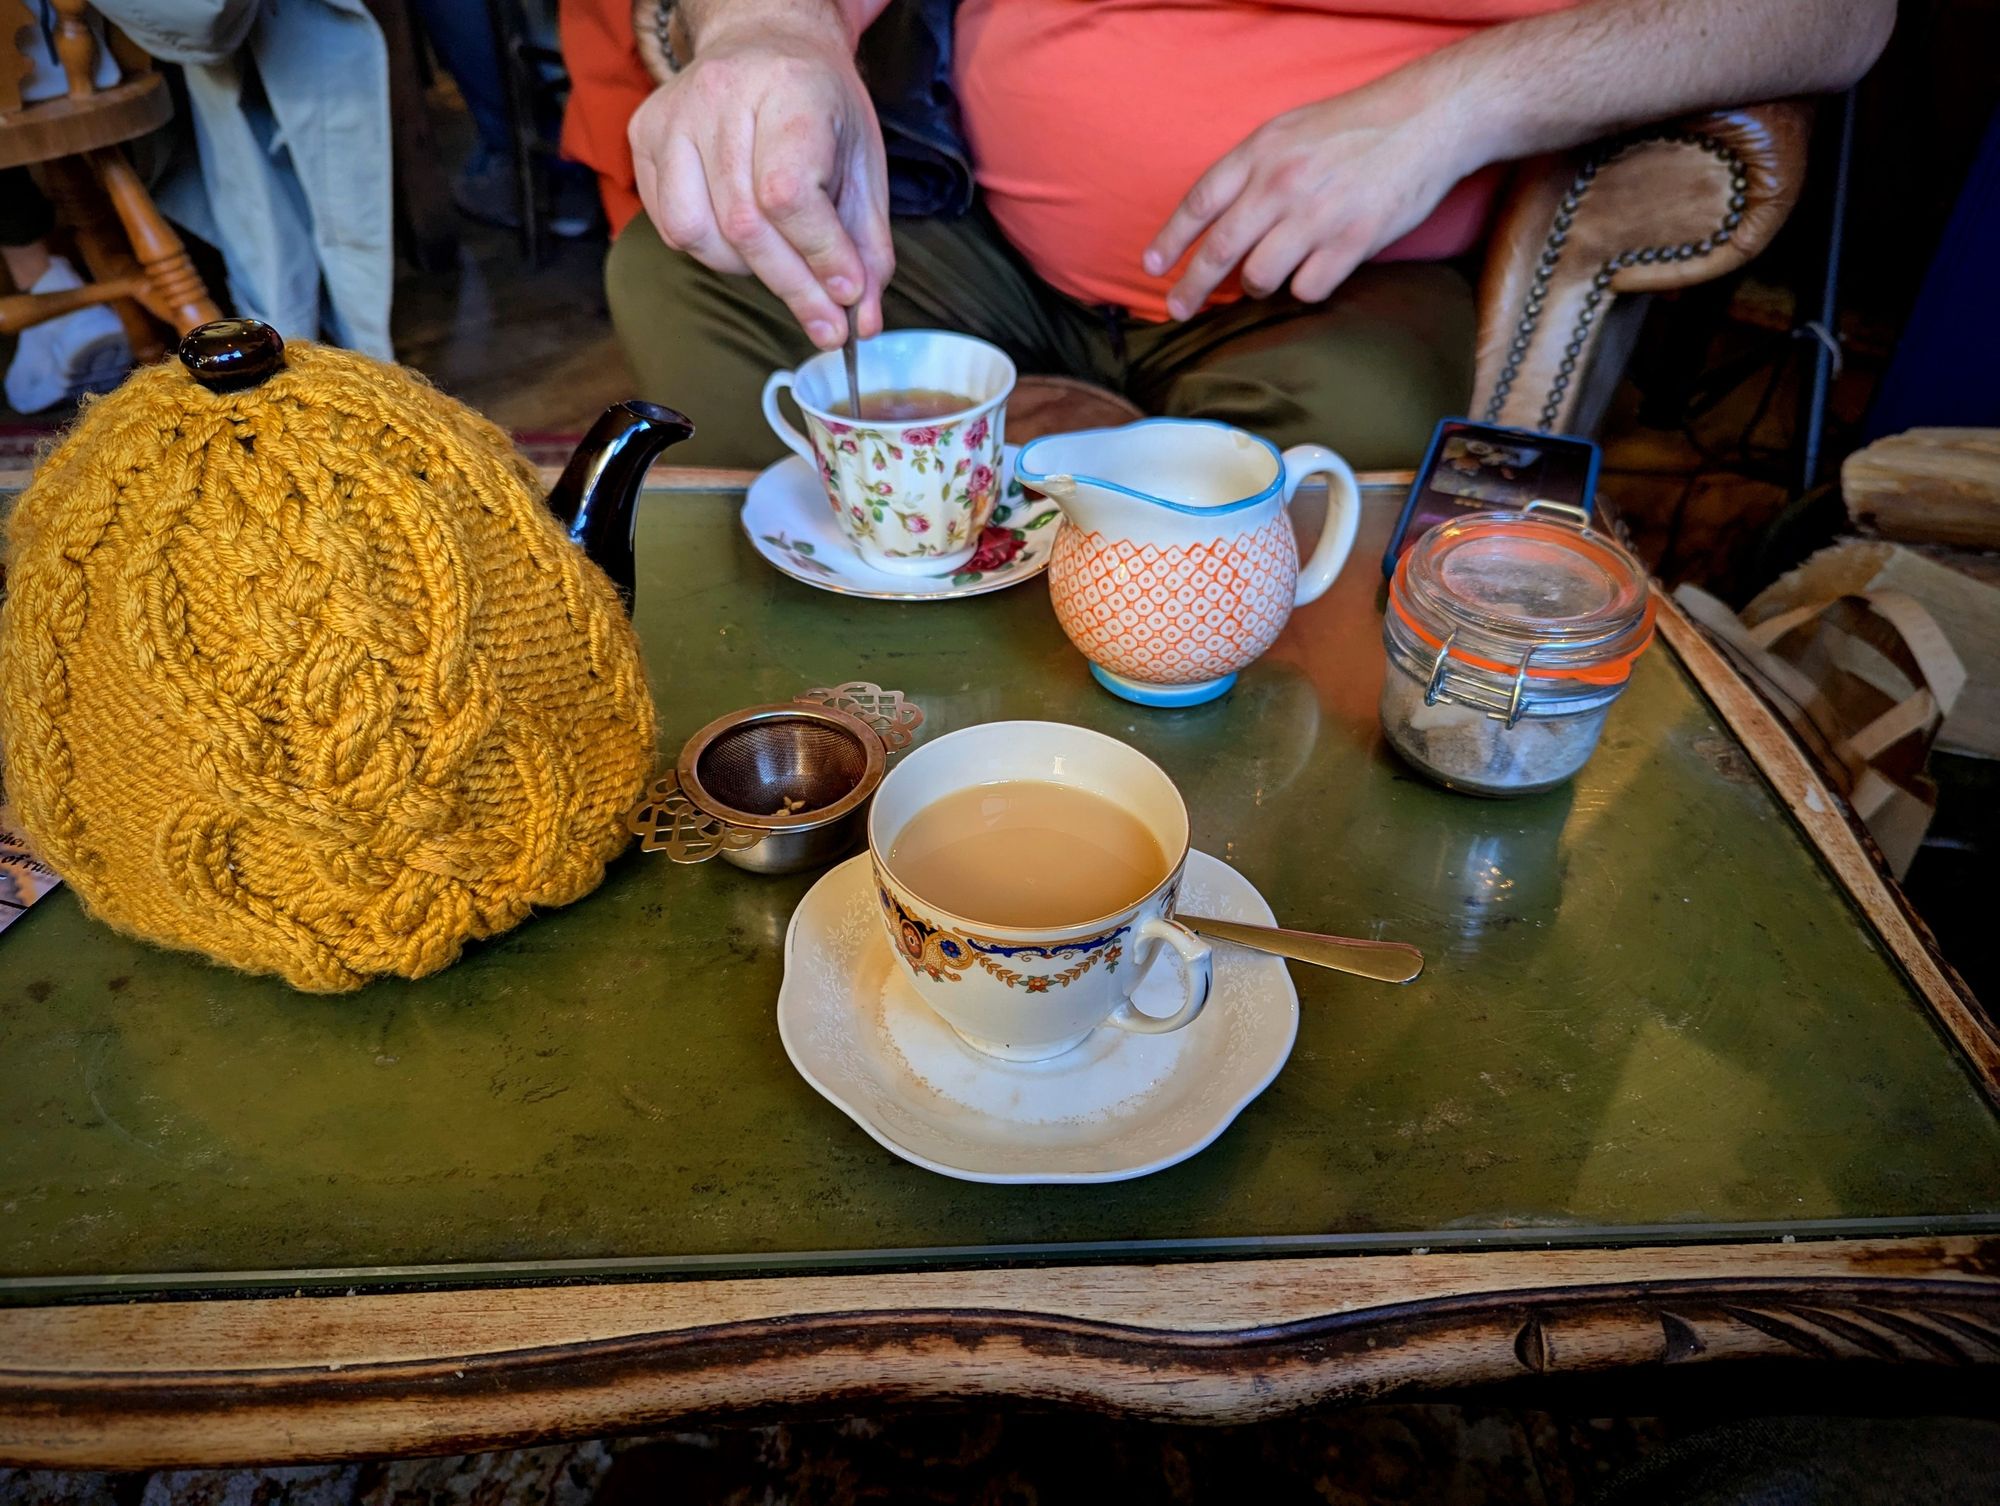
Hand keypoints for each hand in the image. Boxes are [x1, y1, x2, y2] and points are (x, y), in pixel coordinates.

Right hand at [628, 8, 892, 349]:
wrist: (764, 42)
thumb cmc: (820, 108)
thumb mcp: (863, 165)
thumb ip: (867, 246)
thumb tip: (864, 320)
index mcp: (788, 89)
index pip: (789, 194)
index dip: (818, 255)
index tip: (846, 296)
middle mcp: (721, 95)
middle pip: (745, 223)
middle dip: (792, 286)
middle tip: (826, 324)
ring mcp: (673, 115)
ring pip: (699, 233)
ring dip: (749, 271)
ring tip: (784, 265)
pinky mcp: (645, 136)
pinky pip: (672, 226)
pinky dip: (713, 252)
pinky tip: (744, 242)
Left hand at [1144, 88, 1469, 319]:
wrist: (1427, 119)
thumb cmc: (1356, 126)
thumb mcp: (1291, 130)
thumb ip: (1252, 169)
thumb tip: (1214, 218)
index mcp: (1262, 152)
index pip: (1200, 202)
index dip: (1171, 239)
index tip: (1154, 266)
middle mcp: (1282, 184)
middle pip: (1219, 250)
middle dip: (1192, 287)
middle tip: (1178, 309)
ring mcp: (1317, 216)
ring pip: (1260, 277)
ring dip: (1258, 285)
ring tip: (1271, 274)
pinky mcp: (1352, 242)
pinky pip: (1307, 289)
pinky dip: (1304, 288)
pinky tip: (1315, 270)